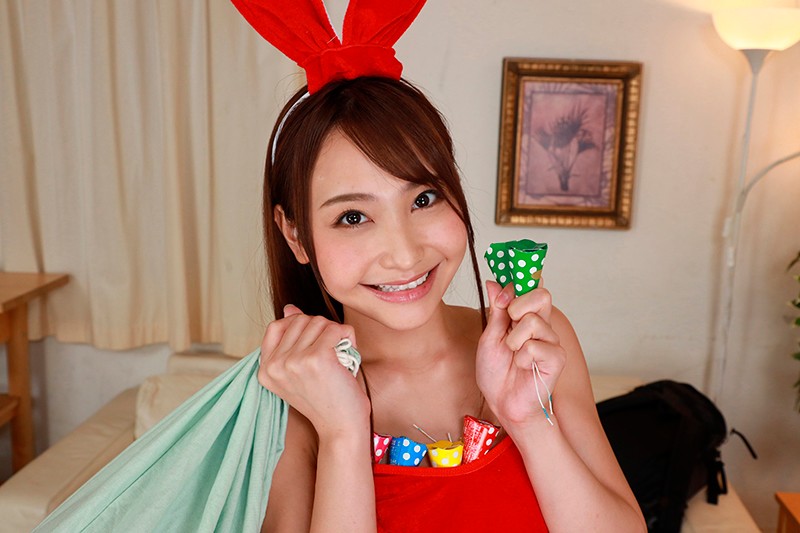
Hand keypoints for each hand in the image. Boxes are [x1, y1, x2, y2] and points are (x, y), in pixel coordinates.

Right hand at [258, 305, 369, 438]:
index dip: (300, 326)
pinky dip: (348, 339)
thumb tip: (289, 308)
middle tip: (332, 354)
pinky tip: (348, 358)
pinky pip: (337, 329)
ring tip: (340, 358)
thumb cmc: (326, 399)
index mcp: (265, 369)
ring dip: (336, 335)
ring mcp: (293, 361)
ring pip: (320, 322)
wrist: (341, 428)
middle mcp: (275, 365)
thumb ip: (292, 339)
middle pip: (301, 320)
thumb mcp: (302, 369)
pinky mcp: (316, 358)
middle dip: (322, 331)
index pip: (277, 326)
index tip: (314, 343)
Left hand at [476, 281, 566, 427]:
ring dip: (513, 341)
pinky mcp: (556, 358)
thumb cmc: (497, 372)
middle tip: (508, 328)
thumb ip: (497, 310)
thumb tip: (494, 283)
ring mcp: (552, 341)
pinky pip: (535, 346)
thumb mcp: (490, 337)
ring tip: (513, 355)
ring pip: (532, 322)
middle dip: (518, 307)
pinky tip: (523, 368)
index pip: (532, 287)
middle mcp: (543, 326)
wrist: (503, 403)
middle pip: (542, 295)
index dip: (518, 284)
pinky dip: (521, 358)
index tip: (502, 296)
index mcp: (528, 317)